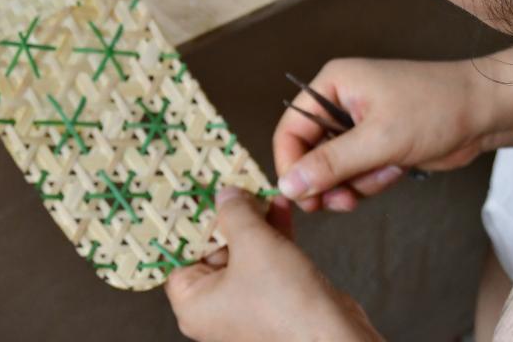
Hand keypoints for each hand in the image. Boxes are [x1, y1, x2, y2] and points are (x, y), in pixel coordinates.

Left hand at [164, 188, 381, 341]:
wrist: (335, 336)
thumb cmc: (287, 306)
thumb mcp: (253, 243)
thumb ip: (235, 213)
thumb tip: (226, 196)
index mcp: (193, 303)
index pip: (177, 253)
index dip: (187, 220)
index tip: (193, 193)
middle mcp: (214, 306)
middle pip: (210, 248)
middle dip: (226, 215)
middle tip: (230, 185)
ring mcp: (244, 302)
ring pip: (241, 251)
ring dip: (253, 220)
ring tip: (258, 190)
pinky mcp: (272, 298)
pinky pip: (264, 260)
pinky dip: (271, 234)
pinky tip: (279, 208)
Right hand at [275, 58, 495, 211]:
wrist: (486, 112)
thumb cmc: (435, 109)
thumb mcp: (378, 139)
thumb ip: (330, 164)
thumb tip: (288, 186)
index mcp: (332, 85)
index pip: (290, 130)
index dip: (290, 166)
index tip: (301, 198)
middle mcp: (340, 102)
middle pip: (310, 154)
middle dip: (329, 181)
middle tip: (343, 203)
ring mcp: (358, 125)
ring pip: (334, 170)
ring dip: (356, 183)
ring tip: (386, 175)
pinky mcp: (377, 144)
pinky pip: (357, 174)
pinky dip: (373, 181)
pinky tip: (397, 171)